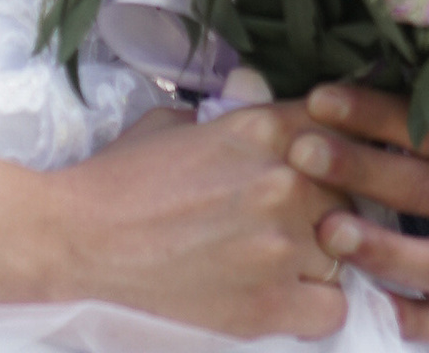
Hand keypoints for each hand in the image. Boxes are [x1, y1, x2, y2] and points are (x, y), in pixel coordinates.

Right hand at [40, 104, 353, 339]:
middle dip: (333, 201)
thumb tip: (261, 125)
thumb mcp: (179, 122)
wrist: (78, 240)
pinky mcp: (266, 306)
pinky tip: (293, 296)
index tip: (327, 165)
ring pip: (347, 247)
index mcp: (261, 128)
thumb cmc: (120, 177)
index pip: (339, 127)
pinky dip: (321, 305)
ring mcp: (278, 246)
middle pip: (351, 189)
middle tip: (308, 217)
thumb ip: (234, 121)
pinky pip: (334, 307)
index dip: (336, 148)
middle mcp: (282, 182)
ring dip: (327, 253)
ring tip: (297, 258)